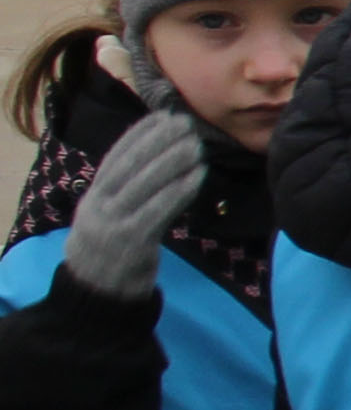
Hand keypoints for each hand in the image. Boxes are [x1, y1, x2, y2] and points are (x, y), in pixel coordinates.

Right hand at [56, 98, 206, 304]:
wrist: (97, 293)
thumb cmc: (112, 249)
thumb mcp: (108, 216)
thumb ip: (124, 191)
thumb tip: (156, 158)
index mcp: (92, 197)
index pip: (114, 157)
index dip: (138, 134)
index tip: (162, 116)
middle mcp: (98, 206)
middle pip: (129, 167)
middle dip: (158, 142)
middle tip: (185, 124)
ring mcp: (112, 224)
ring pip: (144, 186)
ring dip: (172, 162)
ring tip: (197, 146)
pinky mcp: (132, 242)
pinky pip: (158, 211)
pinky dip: (179, 191)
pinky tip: (198, 176)